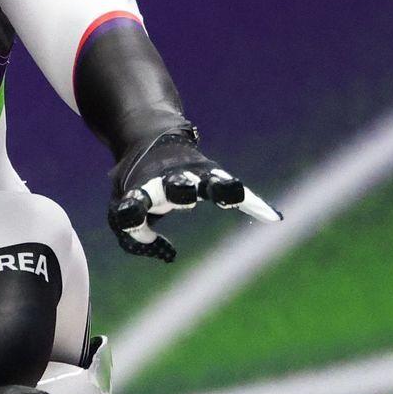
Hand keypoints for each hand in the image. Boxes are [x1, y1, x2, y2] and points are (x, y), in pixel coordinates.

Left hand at [107, 126, 279, 261]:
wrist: (150, 140)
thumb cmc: (135, 183)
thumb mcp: (120, 206)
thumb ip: (132, 231)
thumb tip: (169, 253)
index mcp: (142, 189)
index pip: (135, 208)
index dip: (134, 220)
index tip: (133, 222)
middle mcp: (169, 181)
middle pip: (178, 187)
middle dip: (180, 191)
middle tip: (184, 195)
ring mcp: (194, 177)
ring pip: (211, 182)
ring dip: (220, 188)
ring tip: (232, 195)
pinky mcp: (214, 176)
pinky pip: (237, 192)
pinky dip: (254, 204)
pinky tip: (272, 218)